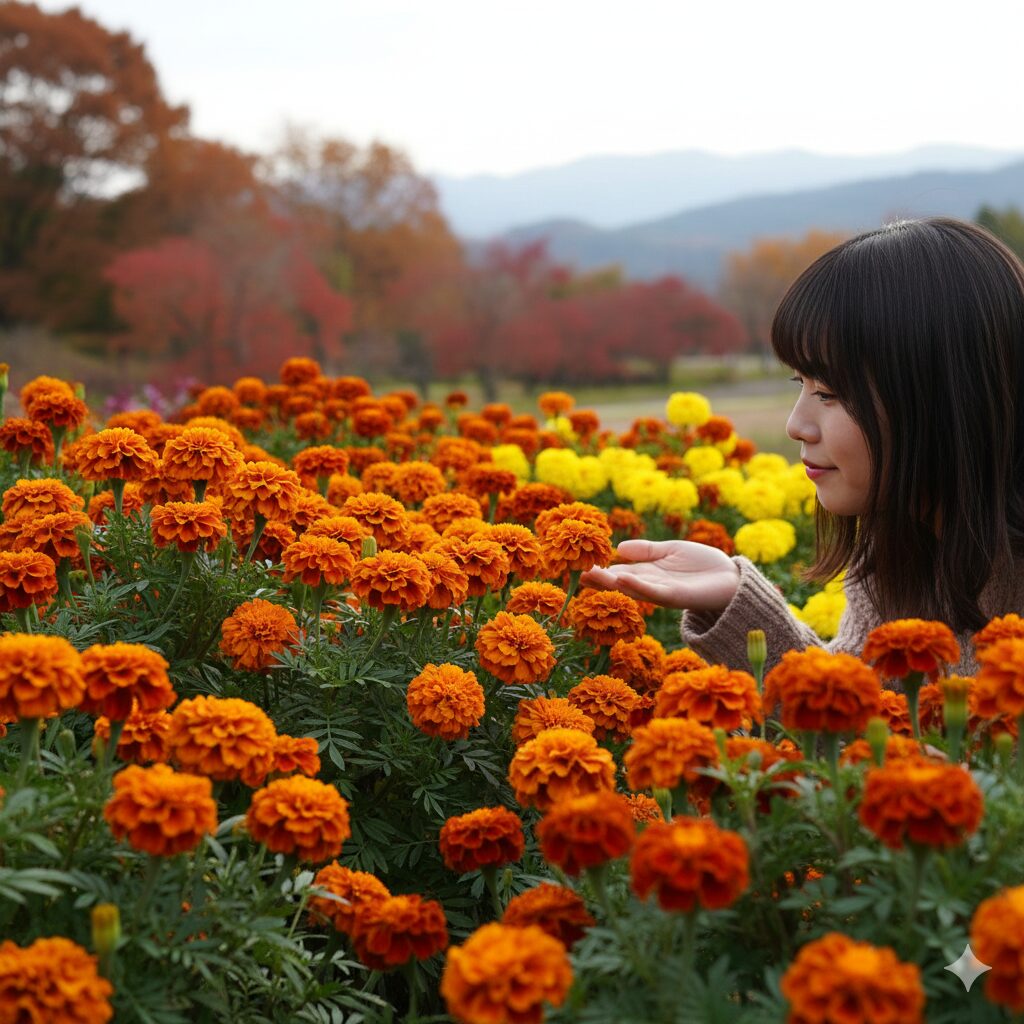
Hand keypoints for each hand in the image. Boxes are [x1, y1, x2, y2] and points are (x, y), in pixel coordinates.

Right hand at [579, 539, 739, 611]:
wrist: (732, 579)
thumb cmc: (703, 565)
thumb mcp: (670, 550)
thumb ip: (646, 550)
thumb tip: (618, 548)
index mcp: (648, 572)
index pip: (618, 570)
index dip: (599, 567)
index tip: (578, 562)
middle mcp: (651, 584)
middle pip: (619, 581)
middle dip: (598, 578)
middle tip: (574, 572)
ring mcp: (661, 592)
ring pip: (630, 588)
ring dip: (610, 583)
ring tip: (589, 575)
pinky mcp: (676, 597)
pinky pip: (653, 591)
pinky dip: (637, 585)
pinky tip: (621, 577)